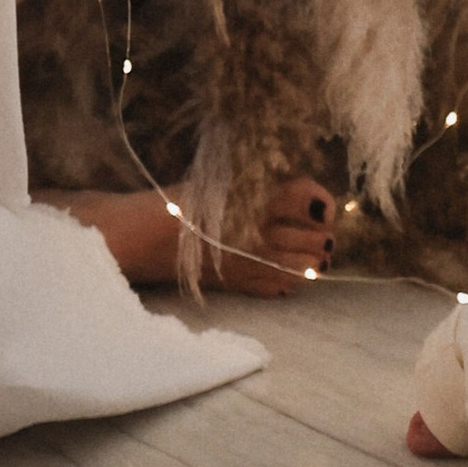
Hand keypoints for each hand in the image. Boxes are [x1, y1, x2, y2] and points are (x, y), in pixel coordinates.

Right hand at [58, 175, 337, 294]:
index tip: (321, 206)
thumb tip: (302, 195)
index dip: (322, 202)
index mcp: (257, 199)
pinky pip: (282, 287)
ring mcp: (254, 263)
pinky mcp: (242, 284)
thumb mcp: (224, 180)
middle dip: (322, 233)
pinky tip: (285, 270)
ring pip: (306, 267)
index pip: (310, 199)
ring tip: (311, 253)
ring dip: (314, 259)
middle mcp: (261, 233)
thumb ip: (262, 186)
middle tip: (318, 228)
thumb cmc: (182, 199)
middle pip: (316, 238)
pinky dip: (291, 279)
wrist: (144, 235)